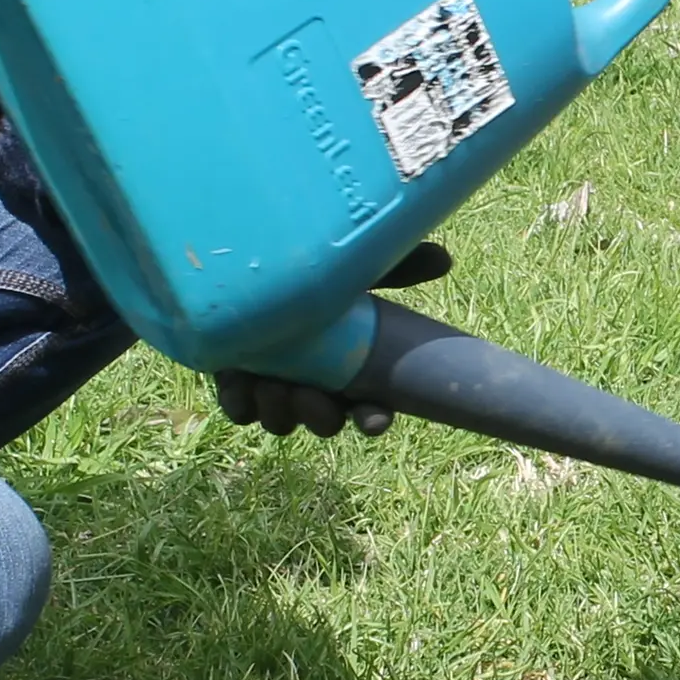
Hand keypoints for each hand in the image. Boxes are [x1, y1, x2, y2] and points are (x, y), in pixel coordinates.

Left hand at [209, 244, 450, 437]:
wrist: (239, 259)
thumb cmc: (304, 266)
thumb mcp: (352, 266)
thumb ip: (394, 266)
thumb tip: (442, 260)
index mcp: (349, 364)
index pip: (370, 408)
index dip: (373, 419)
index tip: (370, 418)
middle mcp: (315, 381)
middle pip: (326, 421)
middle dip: (320, 416)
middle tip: (308, 395)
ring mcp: (274, 385)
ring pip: (282, 420)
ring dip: (280, 411)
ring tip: (271, 384)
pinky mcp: (236, 382)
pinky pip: (239, 410)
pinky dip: (241, 401)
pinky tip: (240, 379)